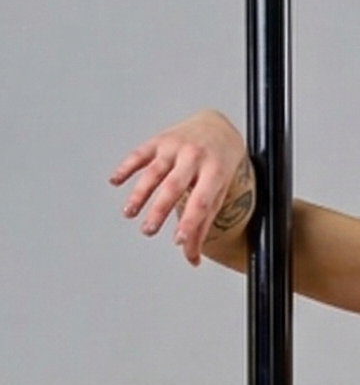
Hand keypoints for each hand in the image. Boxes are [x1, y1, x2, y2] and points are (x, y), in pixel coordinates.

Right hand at [110, 110, 249, 265]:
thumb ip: (203, 224)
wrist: (217, 127)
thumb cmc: (219, 165)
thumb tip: (192, 258)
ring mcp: (176, 146)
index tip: (178, 240)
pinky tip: (115, 180)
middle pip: (174, 186)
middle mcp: (195, 156)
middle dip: (159, 210)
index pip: (201, 201)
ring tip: (129, 213)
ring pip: (154, 171)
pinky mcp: (160, 140)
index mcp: (215, 171)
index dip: (189, 222)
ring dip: (139, 193)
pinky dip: (126, 166)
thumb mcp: (219, 193)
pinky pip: (140, 153)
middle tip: (148, 230)